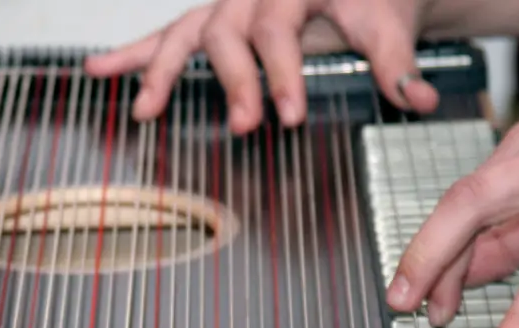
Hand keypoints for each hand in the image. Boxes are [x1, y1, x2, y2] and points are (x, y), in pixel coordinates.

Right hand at [84, 0, 439, 132]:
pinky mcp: (215, 21)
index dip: (280, 72)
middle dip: (233, 81)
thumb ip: (398, 62)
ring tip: (144, 111)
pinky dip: (134, 54)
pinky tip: (99, 71)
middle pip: (228, 33)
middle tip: (245, 124)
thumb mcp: (389, 22)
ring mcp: (227, 5)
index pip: (278, 29)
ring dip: (161, 72)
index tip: (289, 115)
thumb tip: (419, 99)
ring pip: (189, 34)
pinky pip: (168, 35)